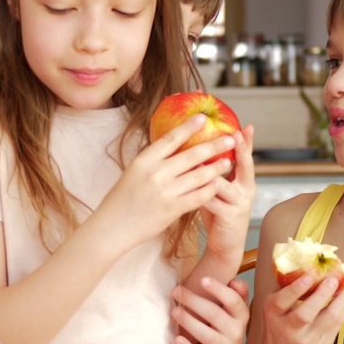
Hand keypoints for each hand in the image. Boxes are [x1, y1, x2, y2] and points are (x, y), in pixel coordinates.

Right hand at [94, 114, 234, 249]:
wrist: (113, 226)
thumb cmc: (123, 197)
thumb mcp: (134, 171)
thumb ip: (154, 159)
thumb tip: (173, 143)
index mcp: (144, 160)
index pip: (170, 138)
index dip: (188, 127)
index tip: (203, 117)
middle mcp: (155, 173)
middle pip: (191, 155)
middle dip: (213, 146)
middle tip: (230, 138)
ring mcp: (165, 192)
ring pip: (198, 176)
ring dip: (216, 168)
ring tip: (227, 162)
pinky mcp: (172, 210)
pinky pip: (197, 197)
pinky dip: (209, 190)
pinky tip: (218, 184)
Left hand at [173, 277, 250, 343]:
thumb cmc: (223, 323)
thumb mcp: (231, 308)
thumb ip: (235, 292)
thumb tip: (234, 282)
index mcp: (241, 315)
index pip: (233, 300)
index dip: (219, 290)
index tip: (202, 280)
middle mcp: (237, 332)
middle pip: (215, 315)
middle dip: (194, 301)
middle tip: (176, 292)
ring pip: (207, 335)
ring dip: (189, 322)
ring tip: (174, 312)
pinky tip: (176, 340)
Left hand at [201, 125, 255, 261]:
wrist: (225, 246)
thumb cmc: (219, 213)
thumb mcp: (220, 190)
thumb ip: (216, 173)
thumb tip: (199, 148)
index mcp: (245, 181)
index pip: (247, 157)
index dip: (247, 142)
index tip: (246, 126)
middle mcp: (247, 190)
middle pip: (245, 165)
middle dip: (240, 149)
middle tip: (234, 134)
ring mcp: (239, 203)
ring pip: (223, 181)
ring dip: (210, 170)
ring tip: (198, 157)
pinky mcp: (229, 216)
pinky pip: (212, 199)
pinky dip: (200, 190)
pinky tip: (188, 184)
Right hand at [257, 275, 343, 343]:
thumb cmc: (277, 328)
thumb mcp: (273, 310)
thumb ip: (284, 289)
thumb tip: (302, 263)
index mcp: (272, 316)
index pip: (282, 302)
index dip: (296, 289)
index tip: (309, 277)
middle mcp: (287, 330)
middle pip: (306, 313)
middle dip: (322, 294)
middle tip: (332, 280)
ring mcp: (305, 341)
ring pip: (328, 319)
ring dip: (339, 301)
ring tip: (342, 289)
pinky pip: (336, 326)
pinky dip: (341, 311)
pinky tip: (342, 302)